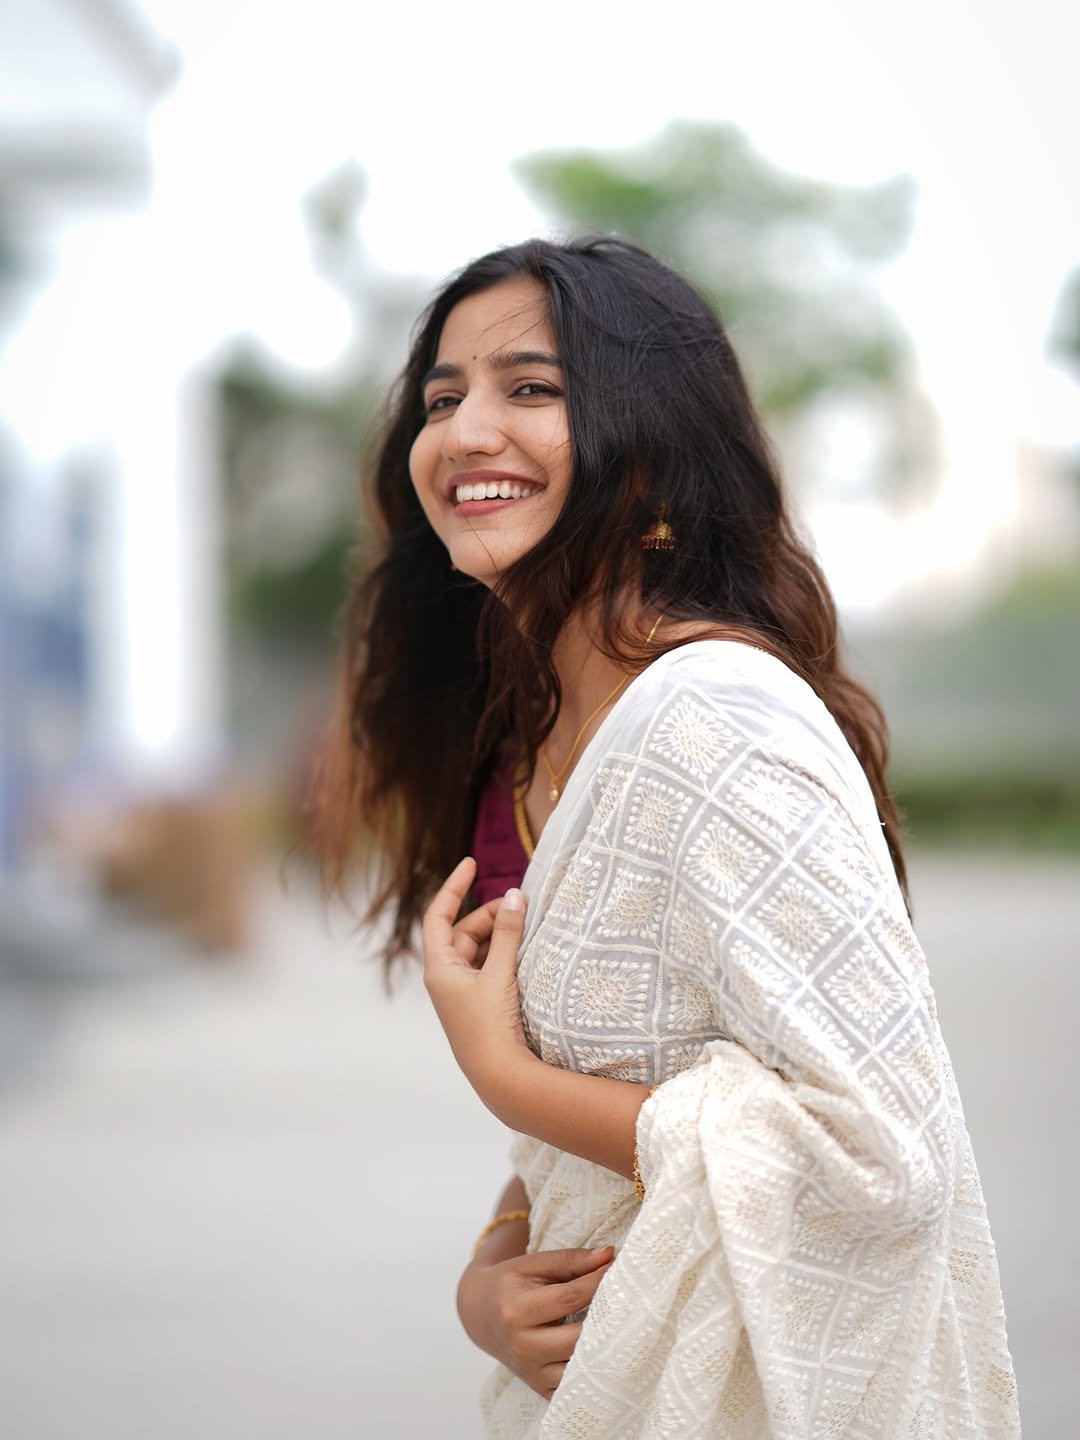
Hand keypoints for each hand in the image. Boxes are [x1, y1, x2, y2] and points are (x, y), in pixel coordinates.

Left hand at [422, 857, 530, 1103]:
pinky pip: (491, 967)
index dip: (454, 886)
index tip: (471, 863)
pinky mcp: (482, 1004)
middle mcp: (447, 978)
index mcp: (439, 968)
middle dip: (491, 915)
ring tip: (528, 925)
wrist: (500, 1077)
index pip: (439, 915)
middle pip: (465, 931)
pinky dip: (506, 954)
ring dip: (502, 935)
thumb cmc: (491, 1026)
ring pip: (481, 949)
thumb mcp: (500, 974)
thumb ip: (508, 933)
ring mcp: (464, 993)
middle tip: (521, 905)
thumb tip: (514, 896)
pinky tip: (527, 950)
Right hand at [457, 1246, 613, 1399]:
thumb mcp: (533, 1264)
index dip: (599, 1282)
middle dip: (606, 1318)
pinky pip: (575, 1386)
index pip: (570, 1297)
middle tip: (627, 1301)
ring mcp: (531, 1372)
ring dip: (603, 1347)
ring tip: (620, 1325)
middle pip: (578, 1336)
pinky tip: (603, 1351)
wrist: (481, 1316)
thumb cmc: (510, 1284)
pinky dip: (591, 1371)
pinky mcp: (540, 1389)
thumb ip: (571, 1260)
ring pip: (579, 1366)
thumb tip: (609, 1255)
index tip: (619, 1269)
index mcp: (516, 1310)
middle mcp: (522, 1346)